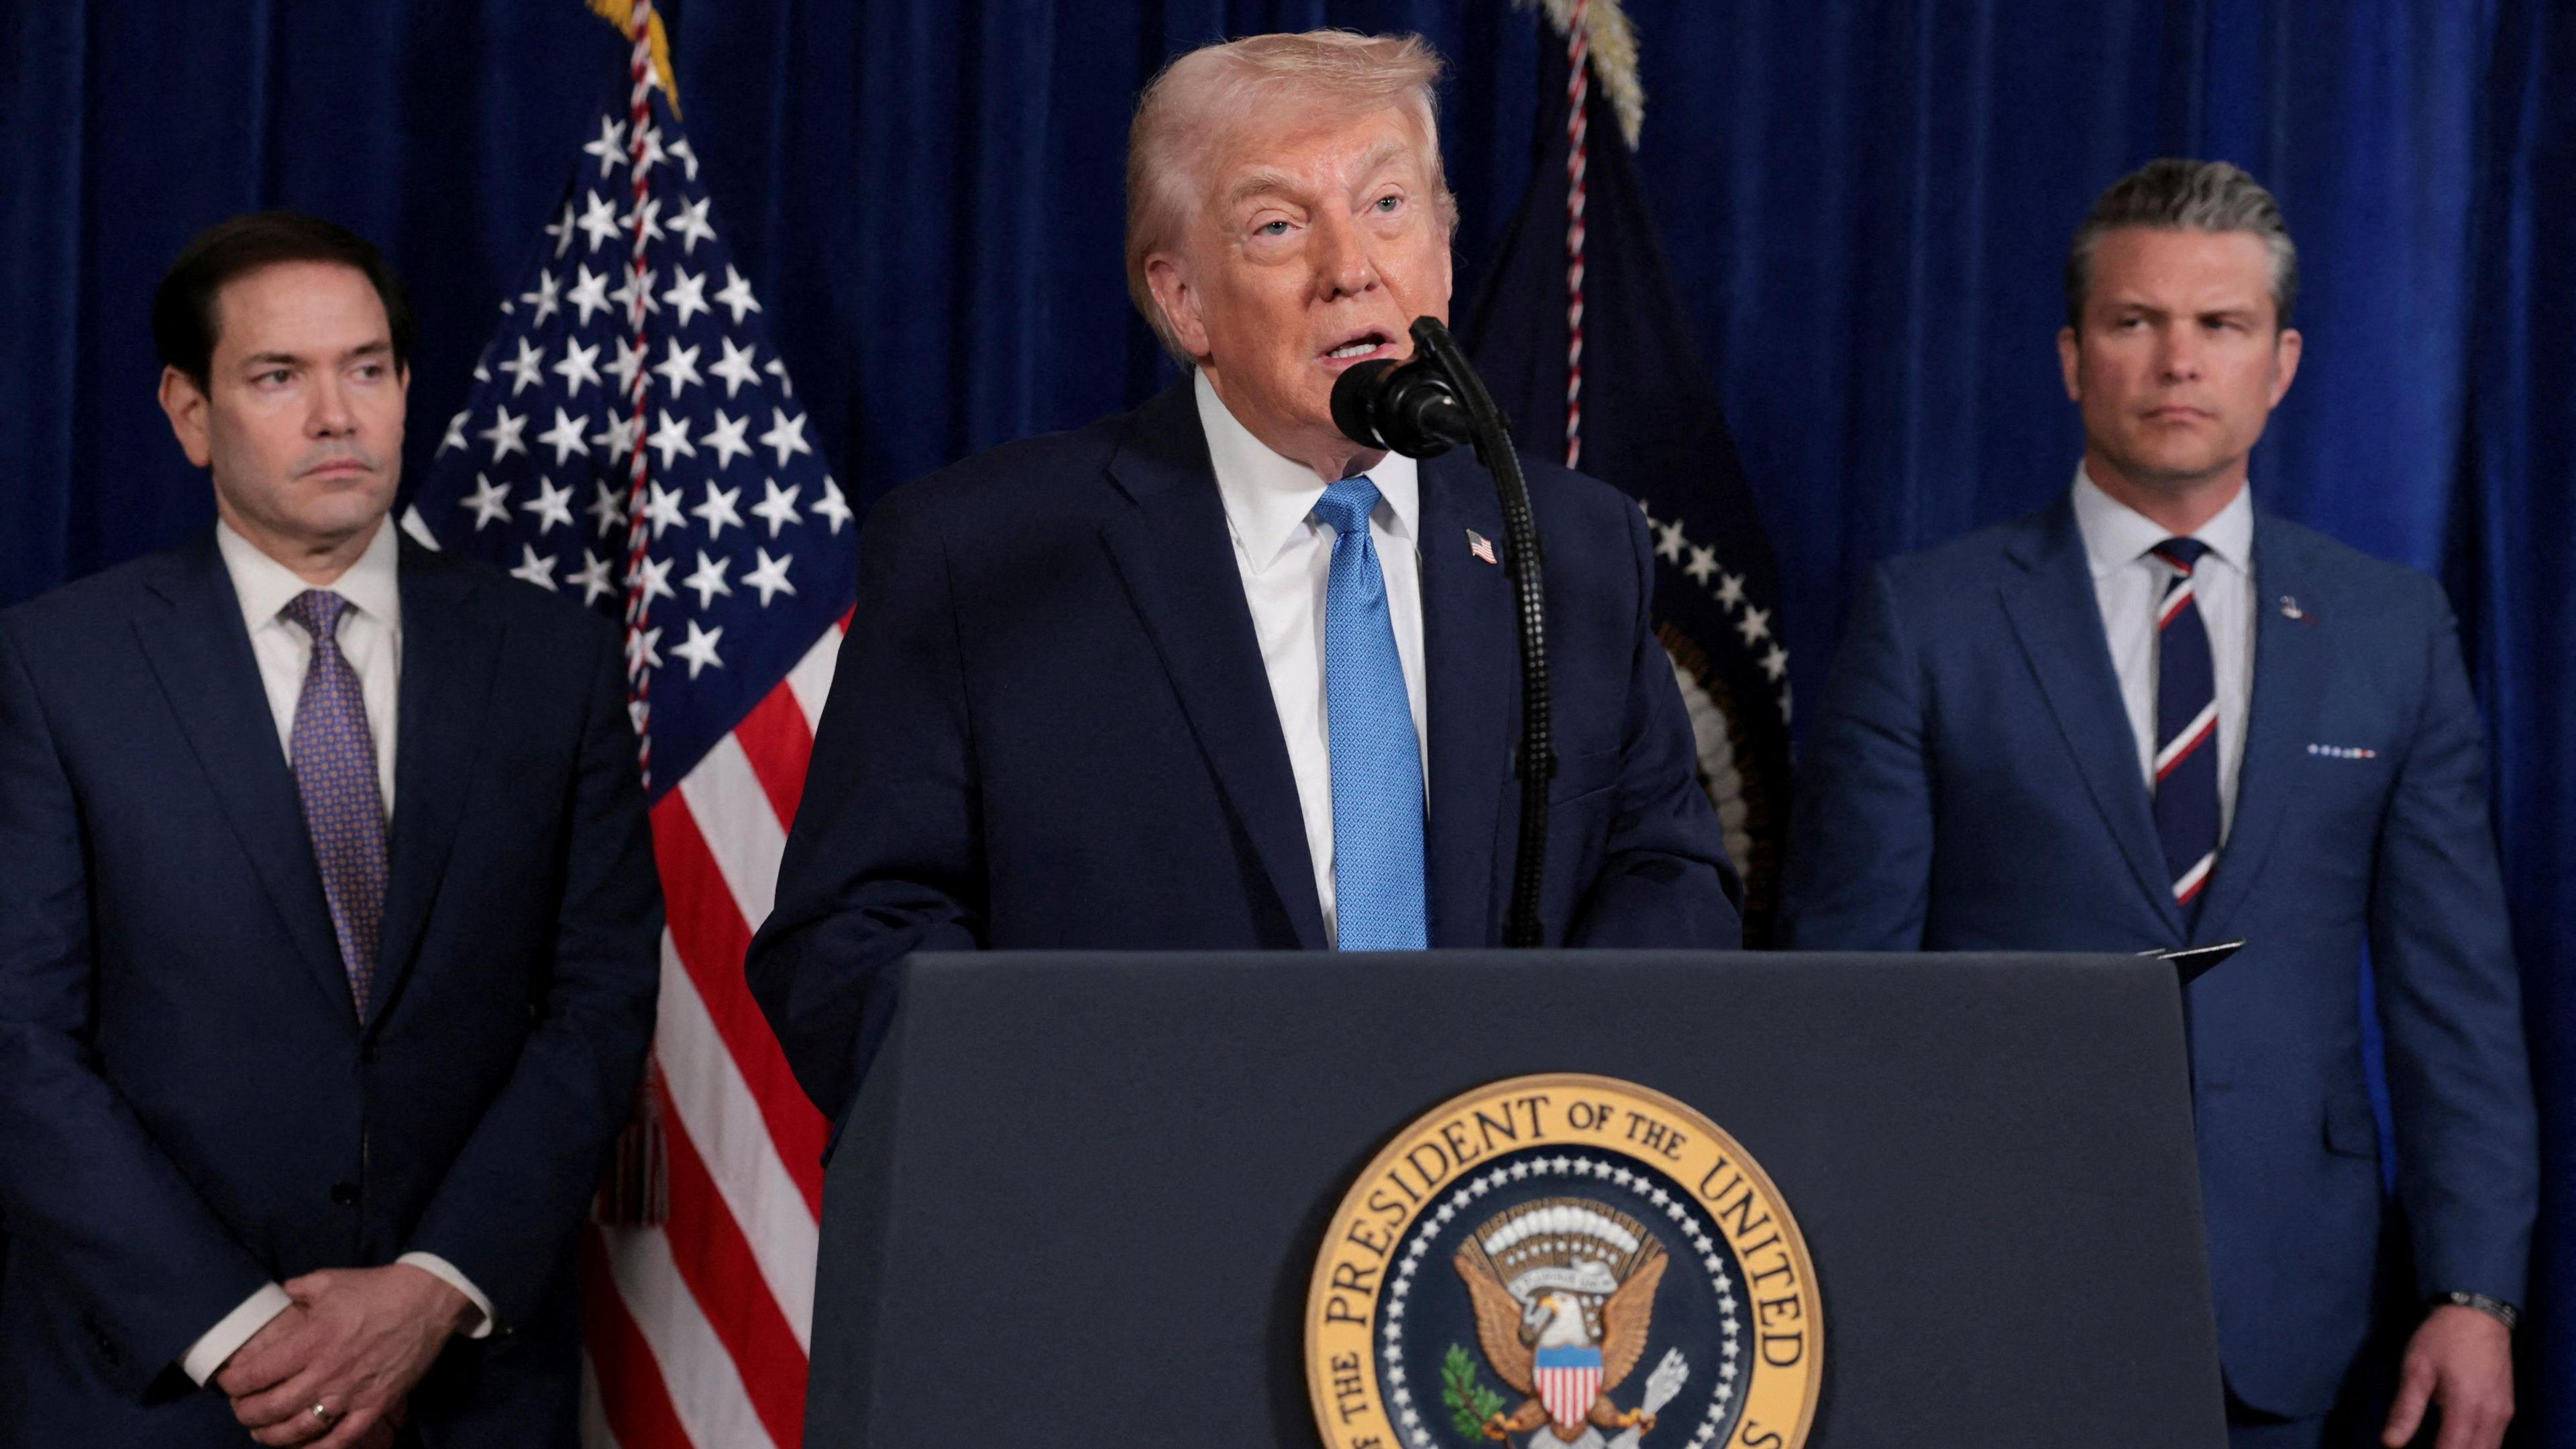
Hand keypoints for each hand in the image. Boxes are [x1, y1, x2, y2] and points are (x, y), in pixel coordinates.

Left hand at [214, 1264, 476, 1446]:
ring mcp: (352, 1393)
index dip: (234, 1383)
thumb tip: (278, 1298)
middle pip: (272, 1408)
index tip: (228, 1383)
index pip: (257, 1373)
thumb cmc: (376, 1288)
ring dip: (272, 1436)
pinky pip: (342, 1439)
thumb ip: (296, 1291)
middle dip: (247, 1413)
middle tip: (241, 1409)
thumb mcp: (328, 1281)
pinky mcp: (376, 1404)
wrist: (429, 1298)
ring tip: (263, 1432)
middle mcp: (327, 1372)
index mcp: (312, 1340)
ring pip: (300, 1430)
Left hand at [2382, 1305, 2513, 1448]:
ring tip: (2440, 1445)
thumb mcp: (2416, 1369)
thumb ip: (2405, 1409)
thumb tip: (2390, 1444)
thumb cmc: (2442, 1337)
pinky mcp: (2507, 1408)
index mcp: (2466, 1408)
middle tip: (2427, 1448)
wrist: (2478, 1311)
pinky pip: (2495, 1441)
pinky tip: (2457, 1443)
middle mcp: (2492, 1416)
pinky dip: (2477, 1447)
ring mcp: (2504, 1414)